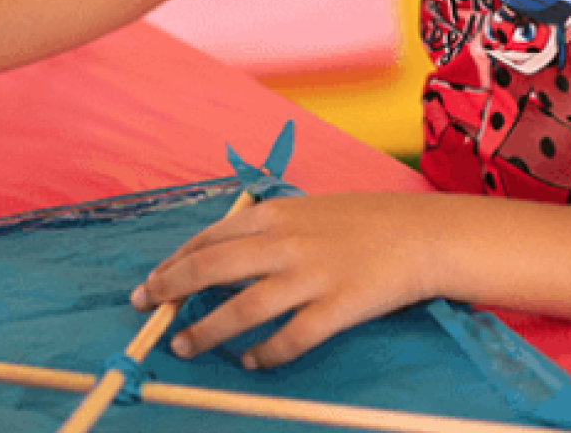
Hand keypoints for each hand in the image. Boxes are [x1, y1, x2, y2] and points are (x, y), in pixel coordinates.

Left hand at [129, 193, 445, 369]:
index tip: (152, 282)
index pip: (209, 239)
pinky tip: (250, 362)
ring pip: (242, 308)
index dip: (174, 262)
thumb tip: (222, 250)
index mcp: (277, 215)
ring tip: (184, 346)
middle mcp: (286, 243)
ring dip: (207, 330)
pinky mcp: (337, 308)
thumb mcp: (310, 209)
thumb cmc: (366, 221)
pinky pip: (290, 338)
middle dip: (171, 290)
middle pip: (212, 268)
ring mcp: (311, 276)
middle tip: (146, 310)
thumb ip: (268, 227)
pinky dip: (265, 353)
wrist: (424, 235)